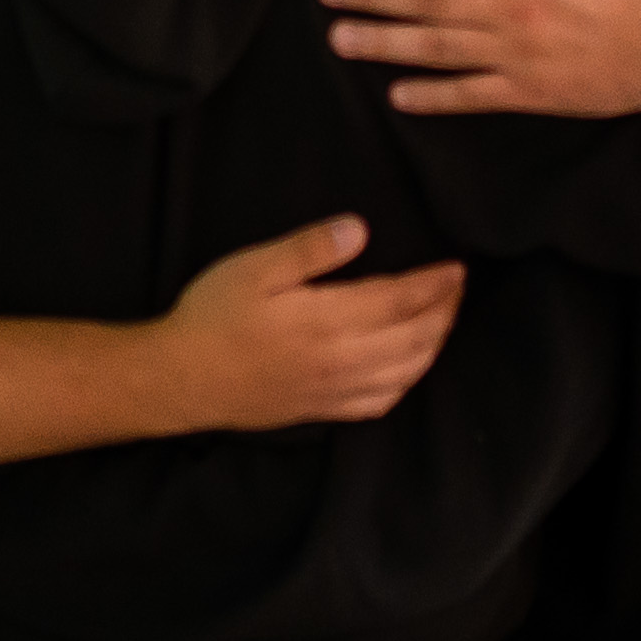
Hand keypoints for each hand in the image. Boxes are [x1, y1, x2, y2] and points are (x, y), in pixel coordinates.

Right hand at [148, 217, 466, 431]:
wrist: (181, 379)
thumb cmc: (213, 315)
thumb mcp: (253, 267)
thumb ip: (308, 248)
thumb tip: (360, 229)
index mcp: (327, 321)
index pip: (400, 301)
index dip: (435, 285)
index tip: (458, 267)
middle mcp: (341, 361)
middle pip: (414, 339)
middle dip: (444, 312)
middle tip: (459, 287)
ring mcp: (334, 391)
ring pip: (406, 374)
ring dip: (434, 346)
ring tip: (443, 320)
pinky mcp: (323, 412)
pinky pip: (381, 403)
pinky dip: (408, 382)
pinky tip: (409, 368)